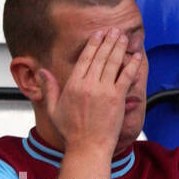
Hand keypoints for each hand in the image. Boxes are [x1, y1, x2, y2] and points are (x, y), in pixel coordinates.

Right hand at [37, 27, 141, 153]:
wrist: (88, 148)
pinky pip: (127, 77)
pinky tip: (136, 56)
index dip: (93, 44)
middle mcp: (89, 85)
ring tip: (123, 36)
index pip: (85, 58)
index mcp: (73, 85)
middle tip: (114, 30)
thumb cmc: (71, 132)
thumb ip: (49, 88)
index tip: (98, 35)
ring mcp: (104, 91)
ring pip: (113, 63)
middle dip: (108, 41)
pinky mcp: (117, 99)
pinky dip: (132, 65)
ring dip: (119, 47)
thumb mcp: (53, 109)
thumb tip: (42, 71)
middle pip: (100, 57)